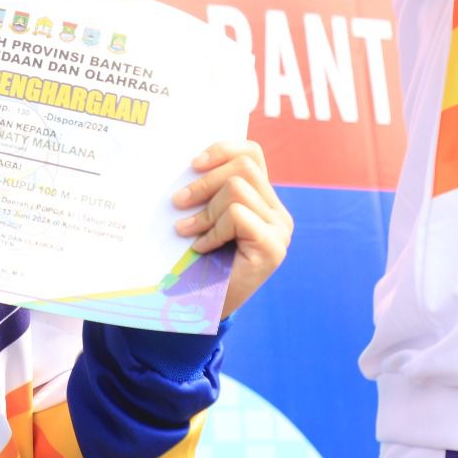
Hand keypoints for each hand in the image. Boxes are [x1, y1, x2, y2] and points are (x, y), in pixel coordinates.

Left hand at [172, 140, 292, 318]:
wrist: (204, 309)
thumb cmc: (199, 261)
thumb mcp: (204, 218)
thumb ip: (209, 192)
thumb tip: (187, 162)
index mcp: (263, 201)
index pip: (252, 153)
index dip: (222, 149)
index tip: (193, 163)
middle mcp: (277, 213)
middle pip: (243, 166)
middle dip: (204, 181)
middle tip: (178, 202)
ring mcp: (278, 230)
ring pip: (237, 188)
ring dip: (205, 210)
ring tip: (187, 231)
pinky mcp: (272, 247)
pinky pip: (237, 216)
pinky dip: (212, 230)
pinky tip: (202, 248)